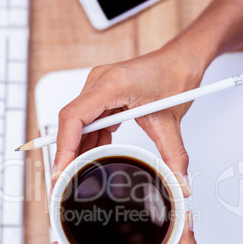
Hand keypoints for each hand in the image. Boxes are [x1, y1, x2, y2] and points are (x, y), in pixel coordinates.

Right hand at [51, 41, 206, 196]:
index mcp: (111, 84)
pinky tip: (96, 152)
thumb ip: (174, 156)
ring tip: (83, 171)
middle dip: (69, 154)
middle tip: (68, 179)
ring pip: (77, 124)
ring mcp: (98, 88)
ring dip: (80, 148)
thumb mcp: (171, 123)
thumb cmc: (173, 77)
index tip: (62, 170)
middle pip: (71, 123)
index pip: (73, 118)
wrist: (180, 61)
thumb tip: (178, 182)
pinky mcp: (102, 95)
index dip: (64, 148)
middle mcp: (99, 83)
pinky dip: (91, 139)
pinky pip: (88, 120)